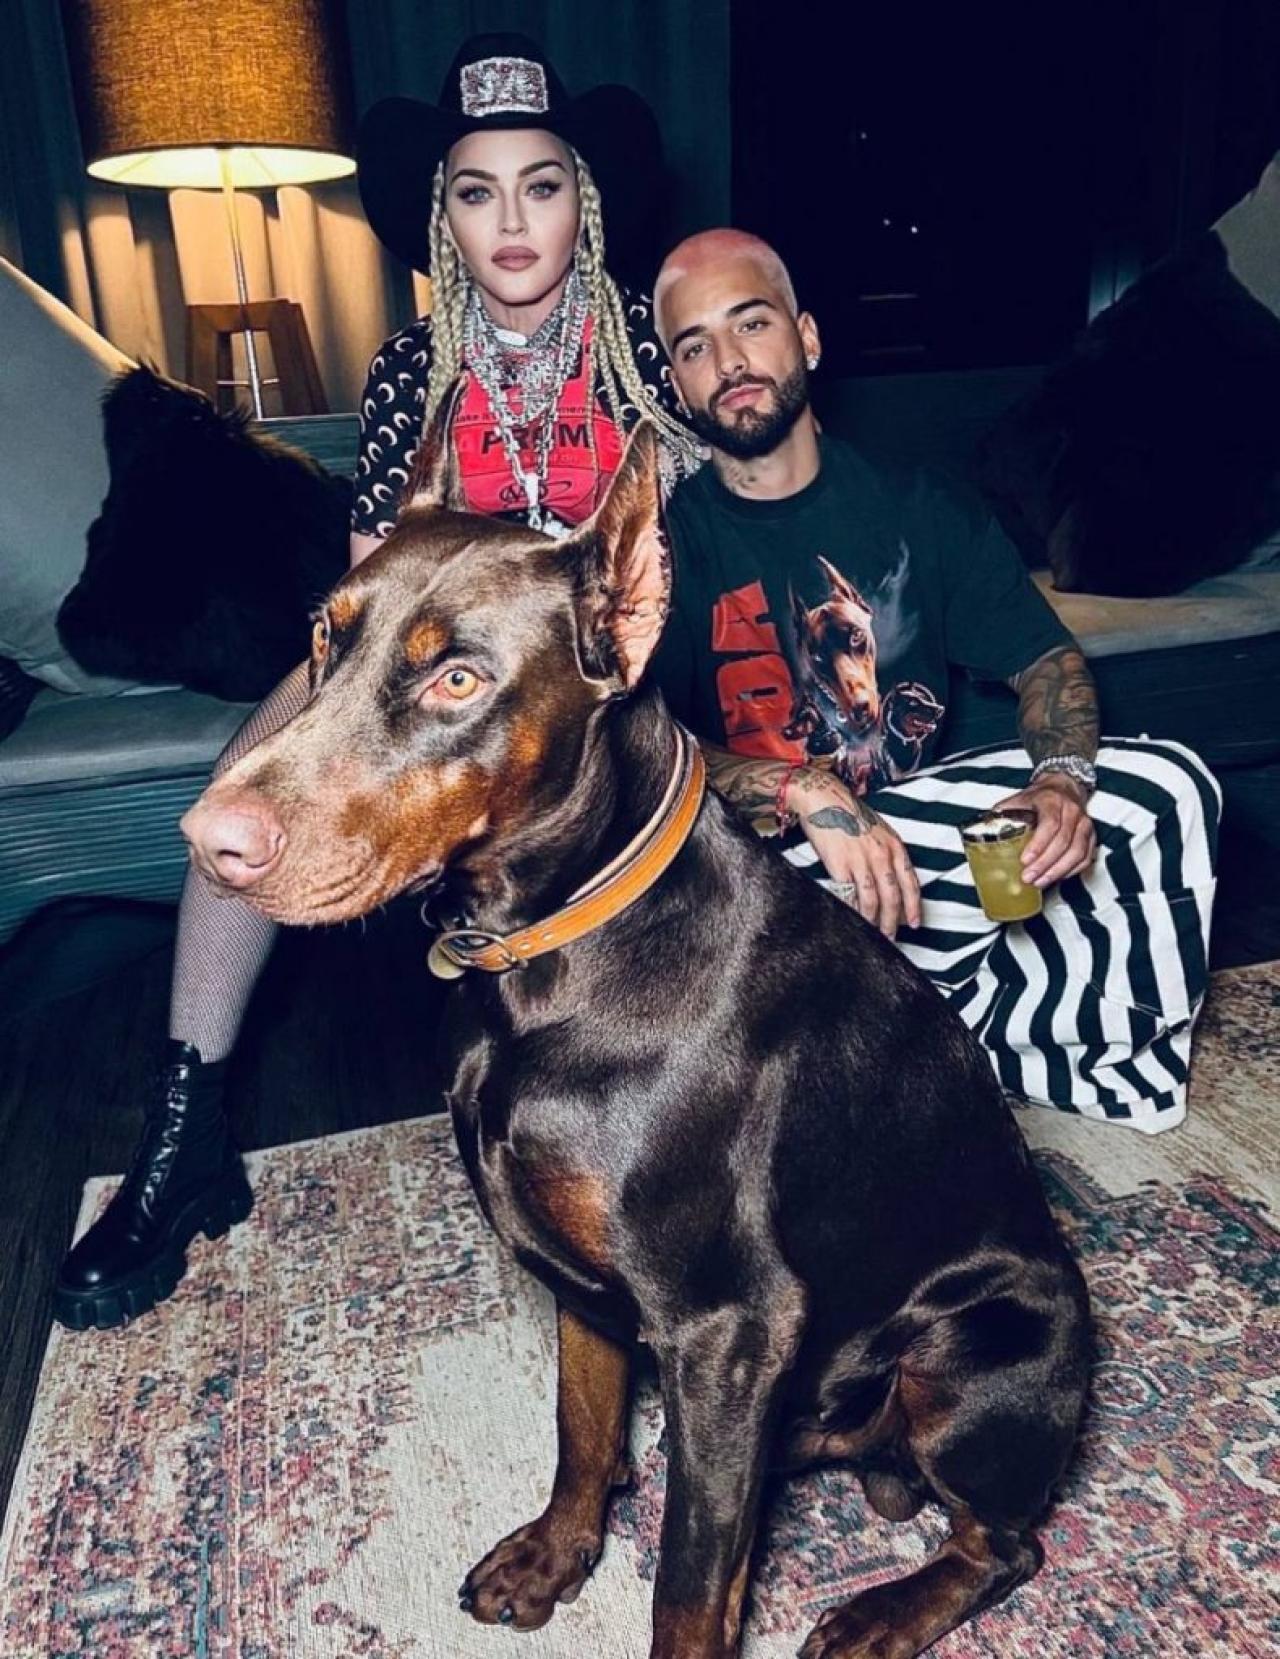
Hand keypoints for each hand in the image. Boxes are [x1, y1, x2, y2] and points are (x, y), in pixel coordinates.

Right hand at [789, 769, 921, 937]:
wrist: (823, 798)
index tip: (915, 922)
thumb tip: (889, 881)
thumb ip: (886, 854)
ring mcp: (861, 861)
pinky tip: (852, 920)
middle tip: (891, 938)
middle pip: (892, 897)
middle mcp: (881, 854)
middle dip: (893, 922)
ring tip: (872, 934)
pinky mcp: (840, 865)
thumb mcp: (878, 830)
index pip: (910, 883)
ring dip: (873, 922)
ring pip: (872, 901)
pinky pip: (849, 896)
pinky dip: (852, 912)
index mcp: (894, 845)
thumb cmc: (848, 812)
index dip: (914, 906)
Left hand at [996, 773, 1095, 887]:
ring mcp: (1084, 824)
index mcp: (1051, 801)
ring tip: (1040, 882)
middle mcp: (1072, 811)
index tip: (1025, 860)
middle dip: (1044, 864)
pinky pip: (1086, 857)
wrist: (1062, 787)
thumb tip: (982, 832)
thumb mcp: (1017, 799)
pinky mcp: (1091, 836)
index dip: (1038, 844)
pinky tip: (1057, 877)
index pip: (1049, 824)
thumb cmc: (1038, 797)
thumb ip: (1003, 815)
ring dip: (1058, 871)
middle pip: (1063, 841)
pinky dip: (1072, 871)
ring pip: (1077, 852)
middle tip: (1029, 878)